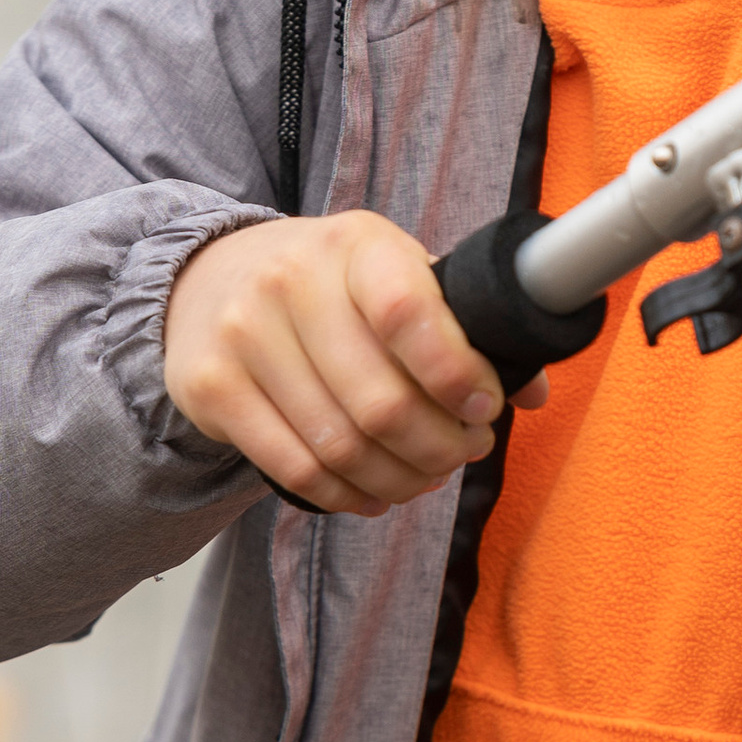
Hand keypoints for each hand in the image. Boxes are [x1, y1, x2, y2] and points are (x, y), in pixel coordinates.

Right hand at [164, 212, 534, 517]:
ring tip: (424, 477)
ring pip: (340, 445)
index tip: (485, 408)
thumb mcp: (395, 273)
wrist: (209, 278)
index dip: (457, 374)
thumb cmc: (328, 285)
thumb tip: (533, 392)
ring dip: (398, 478)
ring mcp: (244, 334)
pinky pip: (294, 467)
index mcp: (355, 245)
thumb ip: (462, 324)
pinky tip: (372, 493)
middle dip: (439, 446)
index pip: (410, 313)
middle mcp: (291, 281)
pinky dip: (345, 495)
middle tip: (462, 453)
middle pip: (380, 400)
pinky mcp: (211, 387)